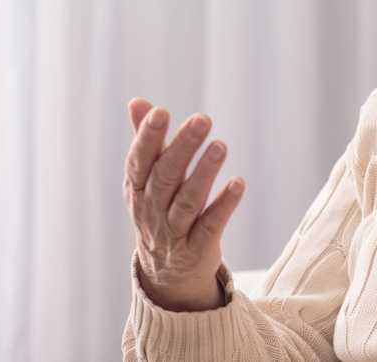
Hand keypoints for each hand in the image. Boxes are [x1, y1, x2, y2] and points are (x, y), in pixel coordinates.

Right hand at [122, 98, 245, 310]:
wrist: (166, 274)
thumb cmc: (159, 212)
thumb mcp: (149, 180)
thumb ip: (148, 142)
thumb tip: (138, 101)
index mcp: (137, 190)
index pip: (139, 161)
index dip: (147, 137)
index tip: (161, 112)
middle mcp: (151, 210)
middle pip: (166, 177)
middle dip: (182, 147)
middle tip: (202, 119)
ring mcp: (173, 232)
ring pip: (187, 201)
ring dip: (205, 173)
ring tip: (220, 146)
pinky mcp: (198, 248)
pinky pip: (211, 225)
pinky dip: (224, 205)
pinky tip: (238, 184)